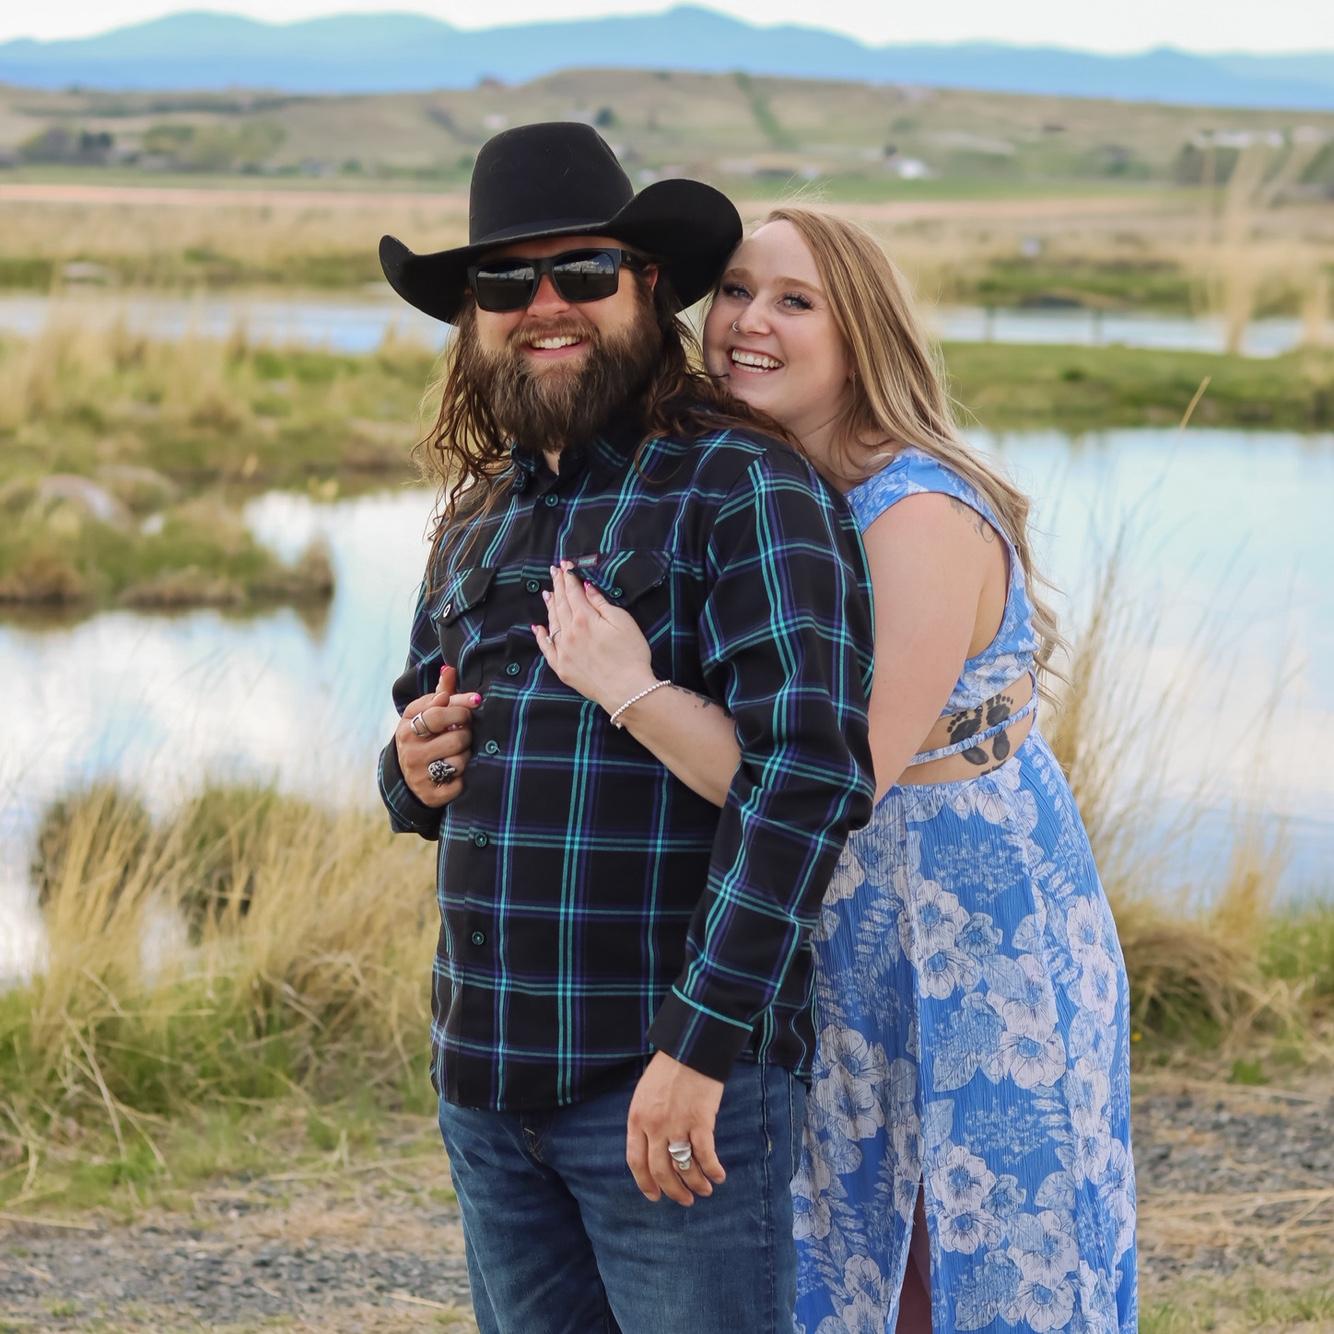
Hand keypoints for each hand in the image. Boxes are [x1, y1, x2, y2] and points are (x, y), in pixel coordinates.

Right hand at [395, 664, 480, 806]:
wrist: (409, 777)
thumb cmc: (426, 736)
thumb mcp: (428, 714)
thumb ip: (442, 693)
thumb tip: (450, 669)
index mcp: (408, 724)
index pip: (439, 711)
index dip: (462, 707)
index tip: (476, 703)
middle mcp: (409, 749)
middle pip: (456, 736)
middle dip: (466, 733)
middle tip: (464, 733)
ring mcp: (418, 773)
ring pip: (460, 761)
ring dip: (466, 756)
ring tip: (459, 753)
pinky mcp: (429, 794)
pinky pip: (459, 784)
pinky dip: (463, 779)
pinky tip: (456, 774)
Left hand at [533, 562, 654, 714]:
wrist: (627, 690)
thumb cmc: (631, 655)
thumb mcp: (623, 622)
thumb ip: (601, 603)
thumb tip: (586, 588)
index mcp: (585, 618)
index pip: (573, 592)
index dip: (568, 577)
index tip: (565, 565)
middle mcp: (569, 633)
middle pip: (560, 604)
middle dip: (557, 586)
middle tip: (554, 572)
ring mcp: (563, 651)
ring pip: (552, 623)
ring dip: (549, 606)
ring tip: (547, 593)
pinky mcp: (562, 668)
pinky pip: (546, 649)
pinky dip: (541, 636)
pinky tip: (538, 628)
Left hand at [626, 1052, 726, 1206]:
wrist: (689, 1047)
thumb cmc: (668, 1068)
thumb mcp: (645, 1093)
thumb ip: (645, 1120)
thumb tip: (651, 1148)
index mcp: (637, 1118)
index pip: (635, 1161)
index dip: (645, 1183)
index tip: (654, 1196)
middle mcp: (654, 1126)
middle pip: (660, 1170)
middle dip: (672, 1191)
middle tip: (684, 1200)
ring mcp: (677, 1124)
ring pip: (684, 1167)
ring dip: (695, 1184)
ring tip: (704, 1190)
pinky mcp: (700, 1121)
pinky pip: (705, 1155)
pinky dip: (712, 1170)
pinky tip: (718, 1176)